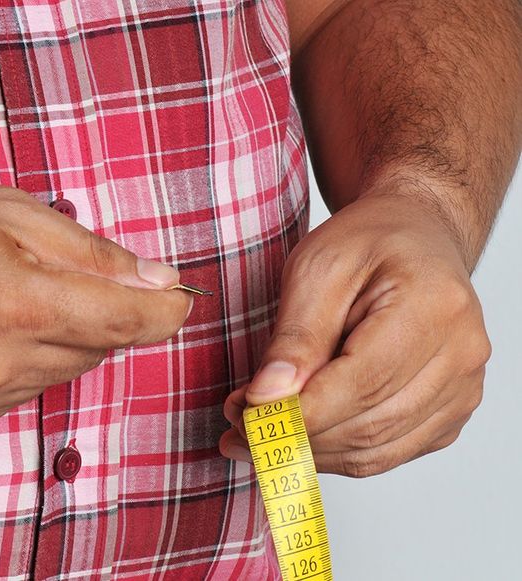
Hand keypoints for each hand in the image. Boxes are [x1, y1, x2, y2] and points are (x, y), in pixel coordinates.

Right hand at [0, 174, 191, 441]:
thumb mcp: (6, 209)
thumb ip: (90, 252)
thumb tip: (158, 281)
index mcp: (12, 300)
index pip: (127, 321)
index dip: (164, 309)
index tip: (179, 299)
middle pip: (96, 350)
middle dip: (95, 314)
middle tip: (47, 275)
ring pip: (57, 374)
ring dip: (52, 340)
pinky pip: (14, 397)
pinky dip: (14, 367)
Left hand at [219, 190, 490, 476]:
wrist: (415, 236)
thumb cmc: (368, 242)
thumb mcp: (316, 267)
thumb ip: (295, 337)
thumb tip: (268, 398)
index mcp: (434, 307)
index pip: (362, 384)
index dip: (300, 414)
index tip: (246, 419)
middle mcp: (462, 354)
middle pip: (369, 425)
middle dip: (295, 435)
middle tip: (237, 427)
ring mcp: (463, 388)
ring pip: (377, 451)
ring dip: (308, 453)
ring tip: (253, 436)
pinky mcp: (449, 412)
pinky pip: (388, 453)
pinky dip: (336, 453)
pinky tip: (296, 437)